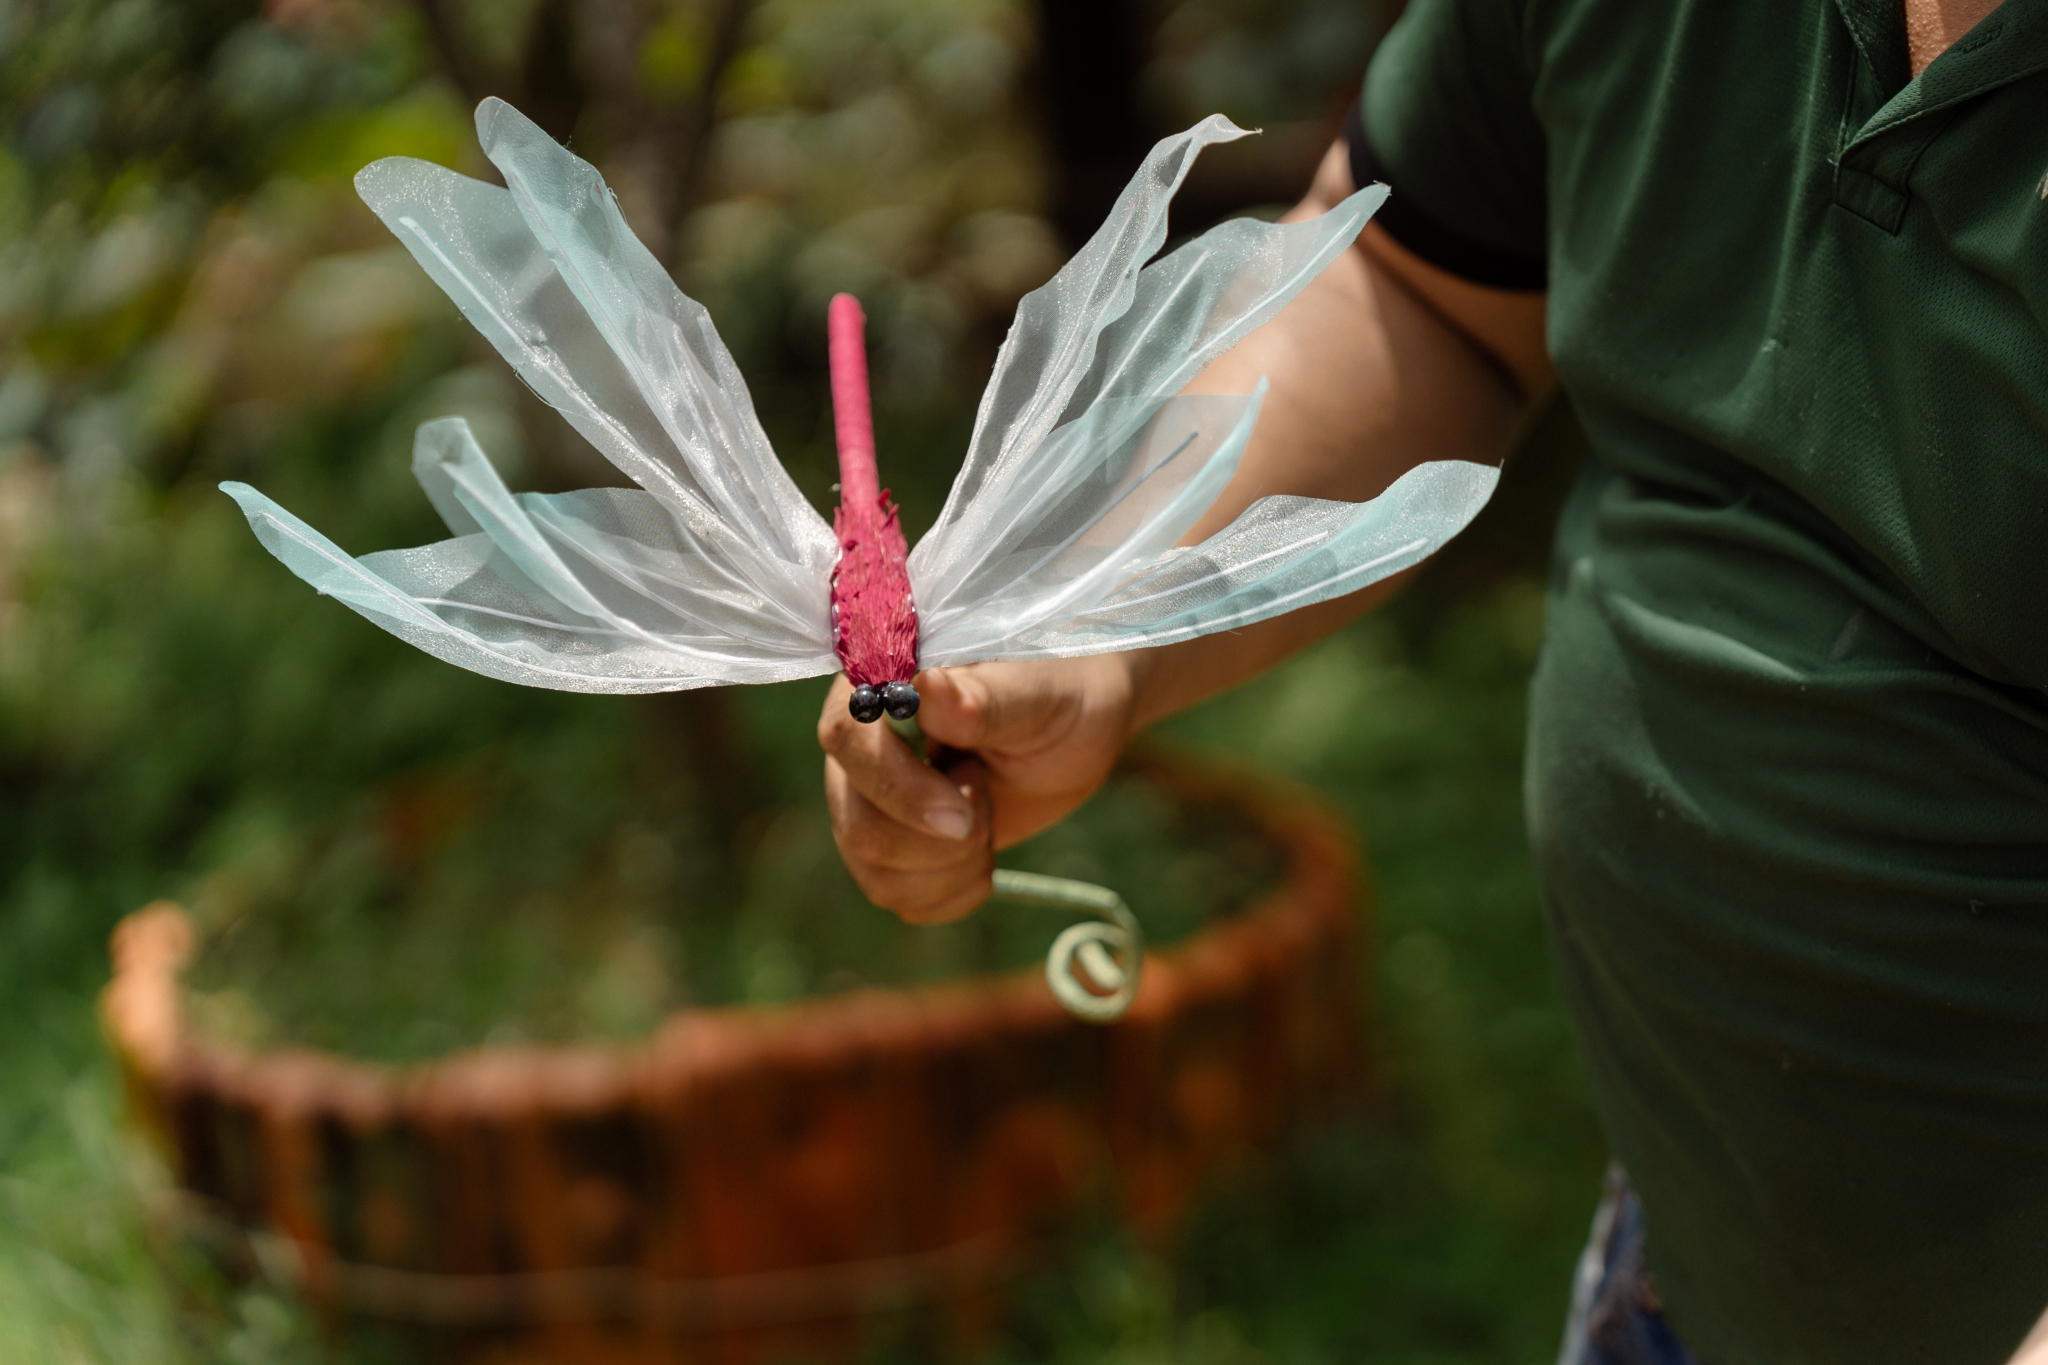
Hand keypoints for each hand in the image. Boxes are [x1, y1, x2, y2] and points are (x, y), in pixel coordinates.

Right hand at [817, 653, 1141, 922]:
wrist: (1073, 731)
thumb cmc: (1055, 692)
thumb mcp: (1035, 694)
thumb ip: (982, 698)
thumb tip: (928, 689)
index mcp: (881, 683)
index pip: (847, 736)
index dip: (898, 787)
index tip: (962, 812)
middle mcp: (861, 744)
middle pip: (857, 822)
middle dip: (937, 838)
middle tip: (987, 795)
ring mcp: (868, 799)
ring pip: (873, 868)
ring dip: (949, 865)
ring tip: (986, 818)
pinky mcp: (890, 846)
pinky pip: (897, 894)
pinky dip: (950, 891)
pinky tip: (982, 857)